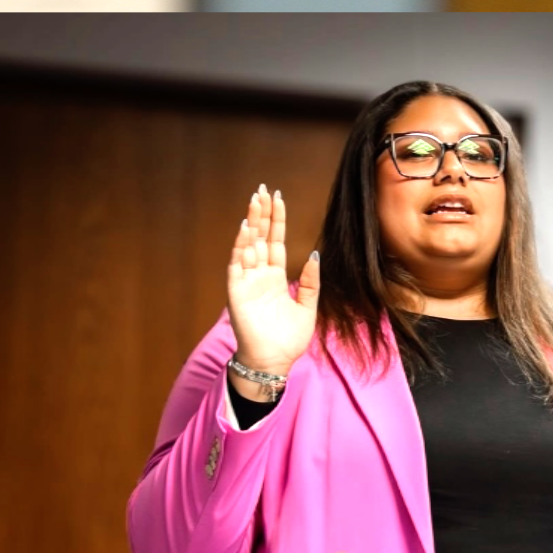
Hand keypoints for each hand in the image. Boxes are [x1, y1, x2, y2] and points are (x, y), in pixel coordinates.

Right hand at [225, 185, 319, 396]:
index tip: (279, 198)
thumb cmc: (289, 340)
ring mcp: (247, 282)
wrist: (274, 362)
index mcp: (276, 278)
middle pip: (262, 238)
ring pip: (249, 245)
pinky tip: (245, 229)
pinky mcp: (237, 291)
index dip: (278, 221)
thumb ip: (311, 282)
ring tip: (255, 201)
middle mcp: (260, 276)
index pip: (277, 242)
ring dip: (251, 224)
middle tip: (264, 189)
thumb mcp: (308, 308)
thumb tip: (315, 254)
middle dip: (263, 214)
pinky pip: (237, 264)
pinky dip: (240, 246)